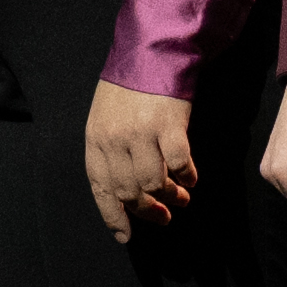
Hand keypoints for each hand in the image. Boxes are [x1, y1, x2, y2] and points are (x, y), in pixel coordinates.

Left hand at [81, 74, 189, 240]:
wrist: (151, 50)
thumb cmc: (128, 85)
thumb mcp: (105, 117)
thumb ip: (110, 151)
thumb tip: (125, 190)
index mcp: (95, 139)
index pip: (101, 189)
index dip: (113, 217)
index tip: (126, 236)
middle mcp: (115, 140)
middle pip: (129, 191)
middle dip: (147, 211)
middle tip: (163, 217)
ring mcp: (142, 133)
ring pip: (154, 183)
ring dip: (170, 197)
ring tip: (181, 199)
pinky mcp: (169, 125)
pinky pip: (179, 164)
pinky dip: (187, 176)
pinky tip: (191, 178)